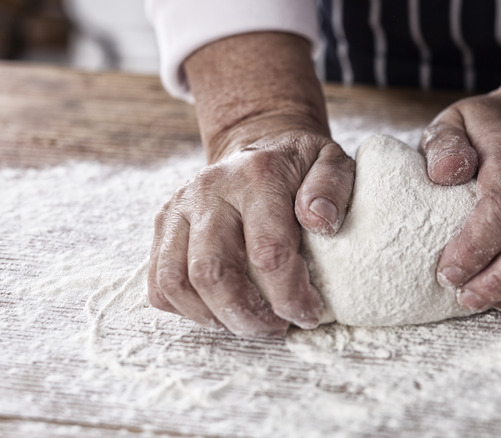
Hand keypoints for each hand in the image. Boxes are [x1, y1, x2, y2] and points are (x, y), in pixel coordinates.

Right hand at [148, 127, 353, 336]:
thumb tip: (320, 222)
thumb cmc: (300, 166)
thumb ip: (332, 187)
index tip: (309, 313)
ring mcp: (179, 207)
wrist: (258, 144)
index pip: (267, 253)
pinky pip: (158, 282)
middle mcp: (209, 190)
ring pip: (176, 282)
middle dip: (246, 316)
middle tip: (276, 327)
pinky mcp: (164, 225)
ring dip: (214, 317)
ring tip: (248, 323)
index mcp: (256, 177)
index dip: (289, 296)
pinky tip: (221, 310)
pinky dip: (186, 309)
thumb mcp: (332, 163)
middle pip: (211, 273)